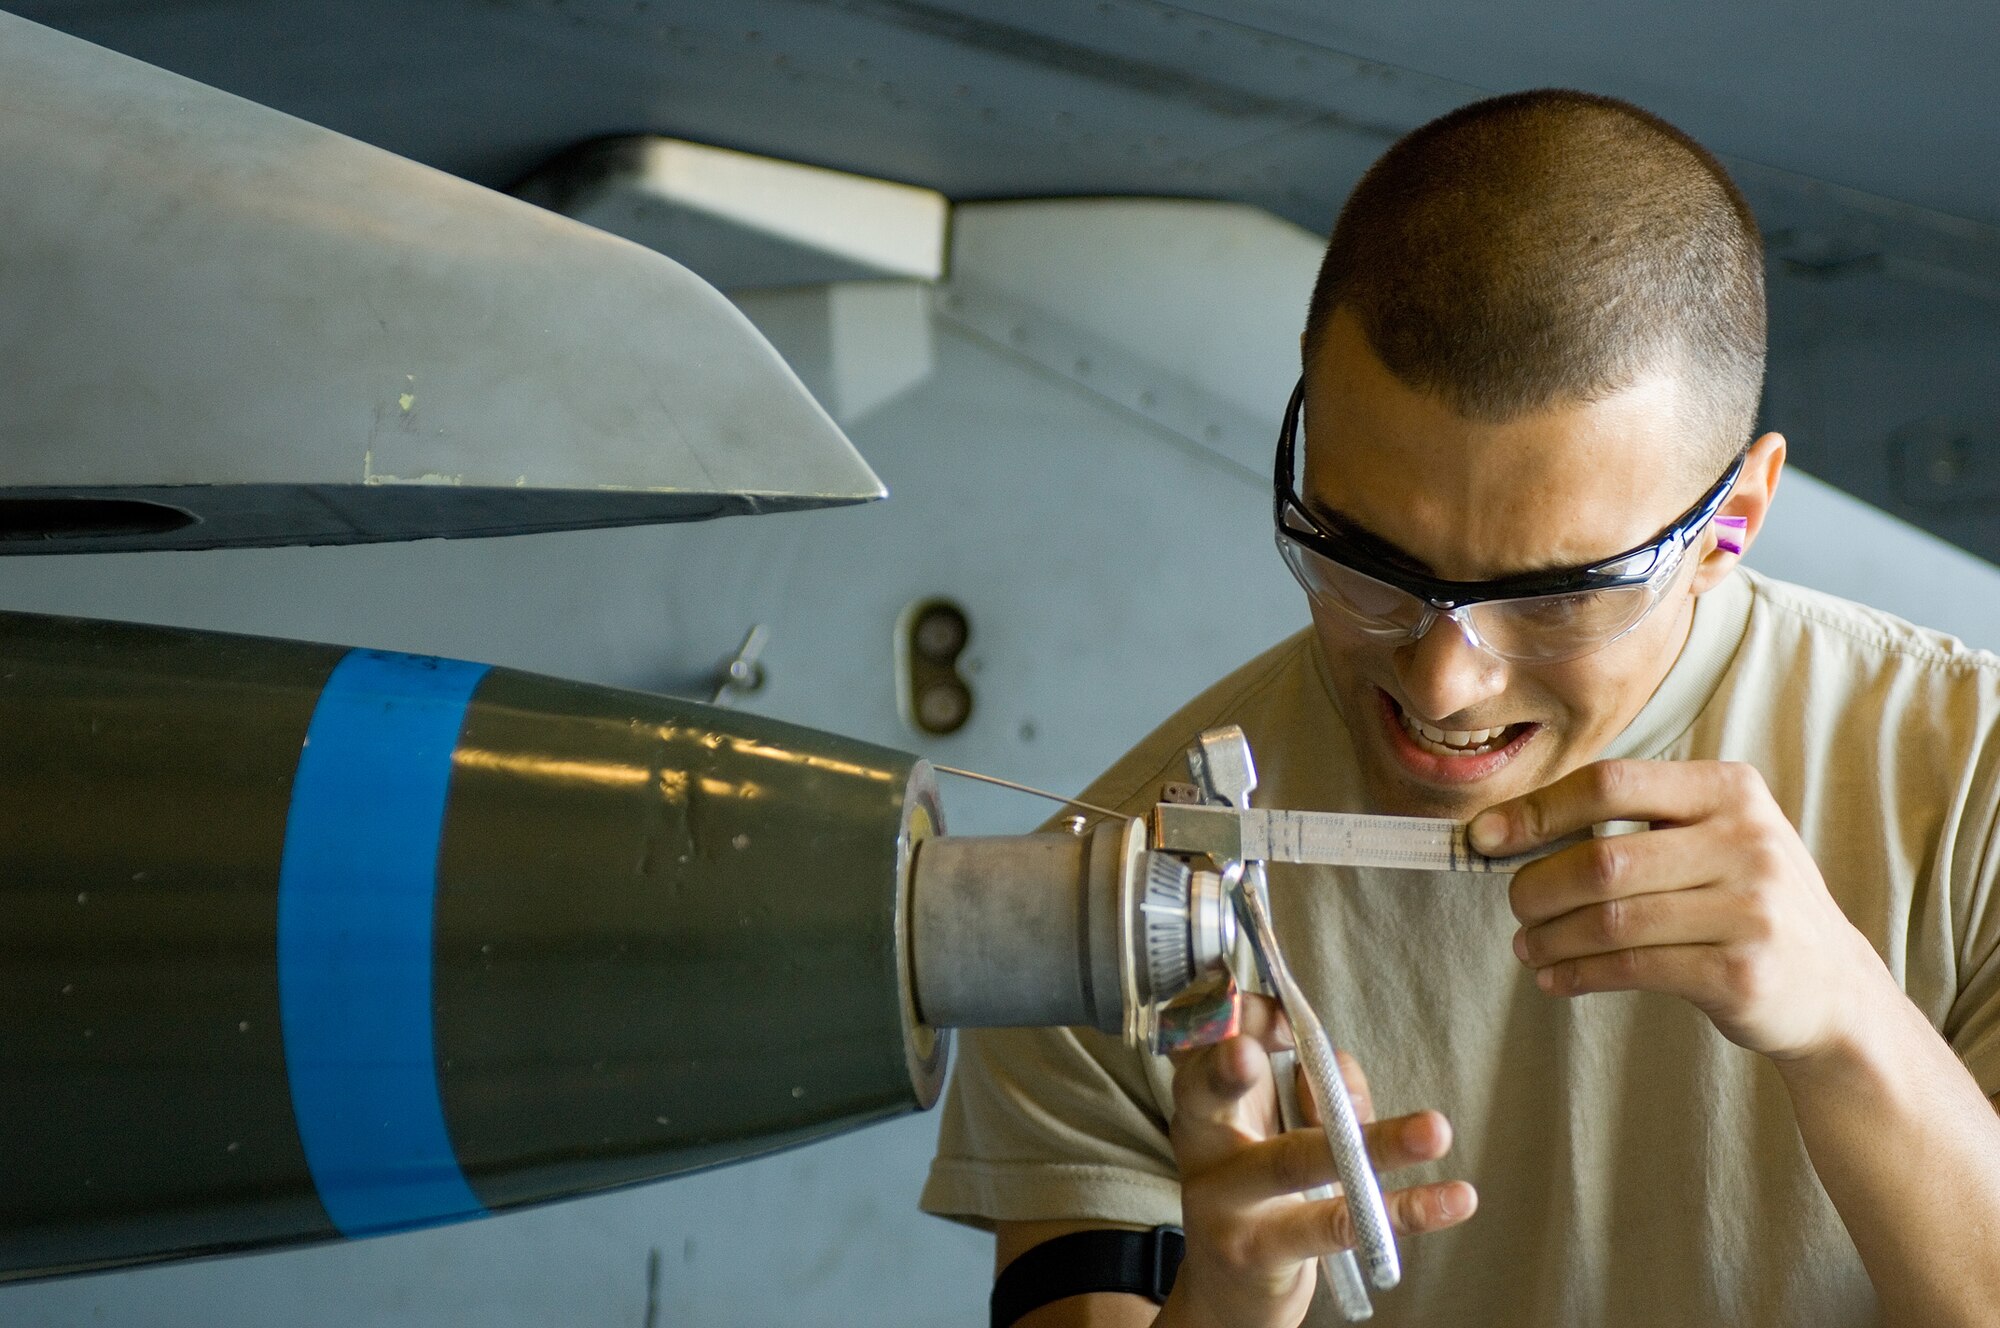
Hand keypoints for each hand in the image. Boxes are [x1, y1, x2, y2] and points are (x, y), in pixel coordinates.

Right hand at [1160, 996, 1474, 1327]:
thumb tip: (1339, 1072)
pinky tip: (1454, 1199)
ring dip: (1372, 1142)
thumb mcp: (1273, 1128)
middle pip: (1210, 1095)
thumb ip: (1308, 1089)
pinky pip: (1338, 1224)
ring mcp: (1226, 1203)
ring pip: (1295, 1160)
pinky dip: (1407, 1210)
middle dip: (1226, 1069)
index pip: (1203, 1043)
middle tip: (1249, 1053)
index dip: (1232, 1022)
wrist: (1229, 1290)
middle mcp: (1203, 1144)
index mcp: (1203, 1101)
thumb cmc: (1261, 1190)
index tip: (1272, 1008)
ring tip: (1434, 1130)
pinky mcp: (1260, 1252)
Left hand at [1471, 759, 1893, 1060]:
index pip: (1611, 784)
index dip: (1537, 810)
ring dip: (1551, 937)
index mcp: (1729, 790)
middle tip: (1517, 906)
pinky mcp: (1742, 972)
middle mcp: (1747, 841)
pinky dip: (1579, 973)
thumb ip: (1631, 824)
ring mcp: (1751, 908)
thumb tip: (1504, 831)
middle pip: (1602, 859)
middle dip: (1537, 886)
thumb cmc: (1744, 903)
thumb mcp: (1711, 839)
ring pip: (1610, 919)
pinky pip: (1633, 967)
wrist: (1831, 988)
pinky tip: (1557, 979)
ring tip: (1529, 947)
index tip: (1487, 837)